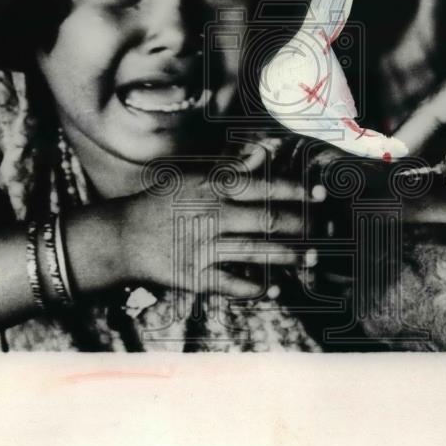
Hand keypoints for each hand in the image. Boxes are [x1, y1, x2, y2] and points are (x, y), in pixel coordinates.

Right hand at [92, 170, 318, 297]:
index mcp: (211, 190)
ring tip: (310, 258)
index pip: (261, 188)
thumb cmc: (161, 203)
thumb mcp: (190, 179)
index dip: (294, 192)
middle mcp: (211, 217)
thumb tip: (262, 156)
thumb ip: (228, 172)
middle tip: (323, 231)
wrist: (122, 238)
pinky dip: (257, 288)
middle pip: (266, 221)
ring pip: (256, 253)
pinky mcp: (196, 277)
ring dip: (288, 257)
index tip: (320, 196)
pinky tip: (275, 288)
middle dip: (301, 226)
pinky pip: (233, 285)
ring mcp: (204, 249)